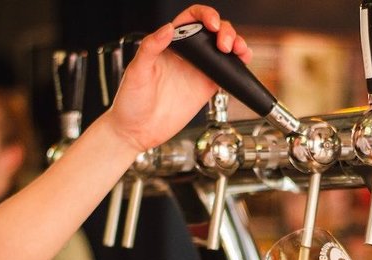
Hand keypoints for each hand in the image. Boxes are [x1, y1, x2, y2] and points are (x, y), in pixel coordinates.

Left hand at [104, 5, 251, 152]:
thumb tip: (168, 28)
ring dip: (237, 44)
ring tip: (239, 51)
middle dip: (225, 31)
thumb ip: (151, 47)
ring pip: (223, 49)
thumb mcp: (136, 71)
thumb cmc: (130, 102)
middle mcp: (186, 55)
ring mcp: (198, 71)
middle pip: (213, 31)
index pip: (191, 19)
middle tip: (225, 44)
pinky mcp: (206, 88)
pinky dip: (238, 66)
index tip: (211, 25)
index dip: (205, 16)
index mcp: (168, 44)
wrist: (137, 132)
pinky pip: (227, 73)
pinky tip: (241, 64)